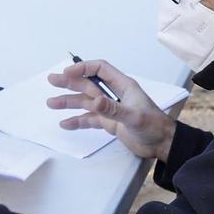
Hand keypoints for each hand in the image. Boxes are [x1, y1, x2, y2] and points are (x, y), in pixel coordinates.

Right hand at [45, 58, 177, 163]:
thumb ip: (113, 109)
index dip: (83, 68)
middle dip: (70, 82)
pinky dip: (78, 121)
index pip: (100, 70)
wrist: (162, 145)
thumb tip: (94, 101)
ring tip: (51, 103)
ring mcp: (111, 109)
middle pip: (88, 84)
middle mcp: (115, 95)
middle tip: (51, 80)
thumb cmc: (154, 127)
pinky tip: (65, 124)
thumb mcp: (134, 117)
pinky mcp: (110, 123)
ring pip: (86, 102)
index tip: (67, 72)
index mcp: (123, 86)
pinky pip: (90, 119)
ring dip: (69, 102)